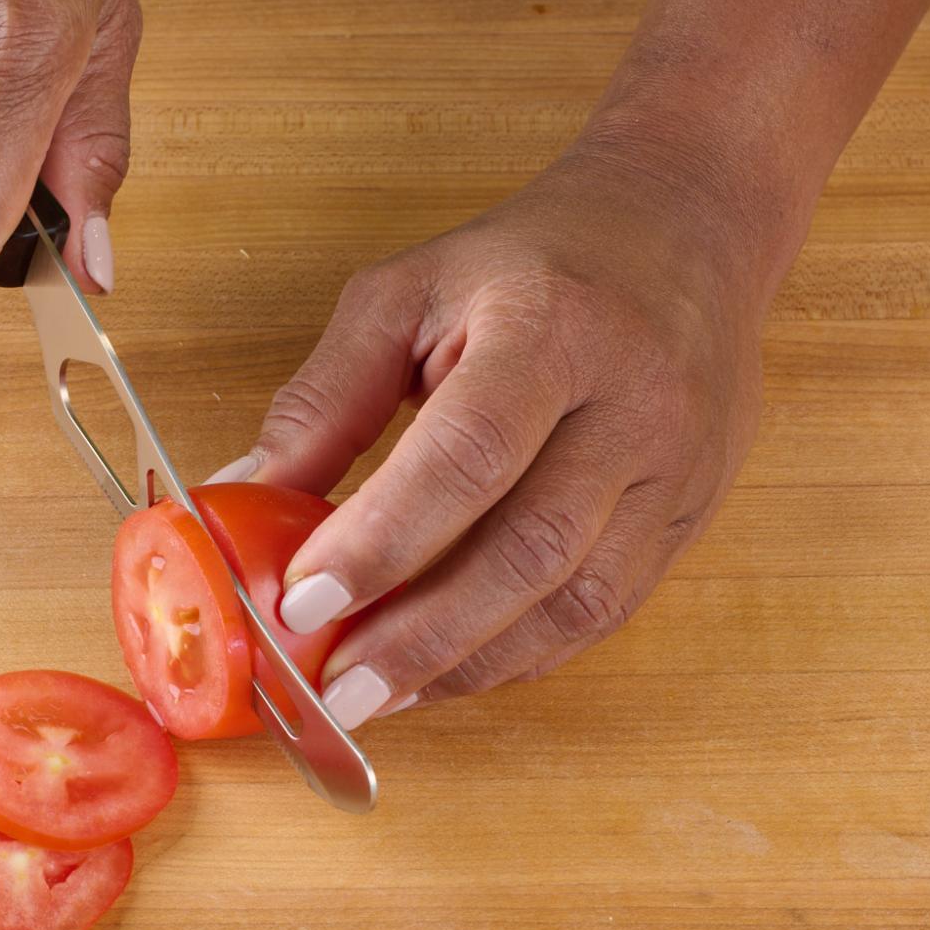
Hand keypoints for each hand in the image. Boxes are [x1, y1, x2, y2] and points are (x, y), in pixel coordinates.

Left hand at [220, 140, 775, 726]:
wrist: (687, 230)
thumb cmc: (530, 263)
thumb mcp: (408, 292)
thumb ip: (327, 397)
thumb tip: (239, 497)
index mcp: (552, 329)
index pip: (468, 454)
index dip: (383, 540)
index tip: (302, 603)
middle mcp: (633, 405)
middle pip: (530, 549)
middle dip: (421, 636)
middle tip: (335, 691)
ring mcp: (675, 469)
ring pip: (577, 601)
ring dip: (467, 664)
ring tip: (379, 698)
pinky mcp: (690, 517)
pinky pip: (604, 612)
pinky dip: (518, 656)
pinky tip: (447, 671)